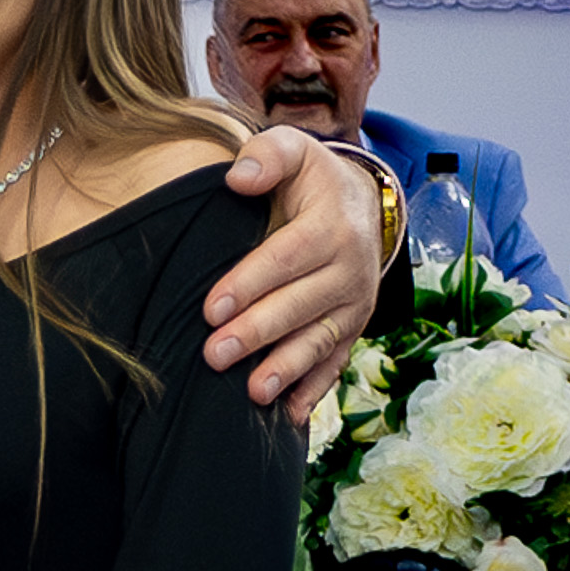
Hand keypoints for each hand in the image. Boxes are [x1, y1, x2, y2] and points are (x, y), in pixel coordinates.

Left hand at [202, 126, 380, 408]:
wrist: (359, 204)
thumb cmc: (309, 180)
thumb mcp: (295, 153)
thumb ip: (268, 156)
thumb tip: (239, 177)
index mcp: (333, 226)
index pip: (288, 257)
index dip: (250, 283)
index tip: (210, 308)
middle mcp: (351, 268)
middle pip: (301, 304)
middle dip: (258, 332)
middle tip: (214, 355)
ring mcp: (353, 304)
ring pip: (320, 340)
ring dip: (287, 369)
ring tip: (253, 393)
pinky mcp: (351, 329)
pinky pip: (335, 363)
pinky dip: (313, 392)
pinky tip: (287, 418)